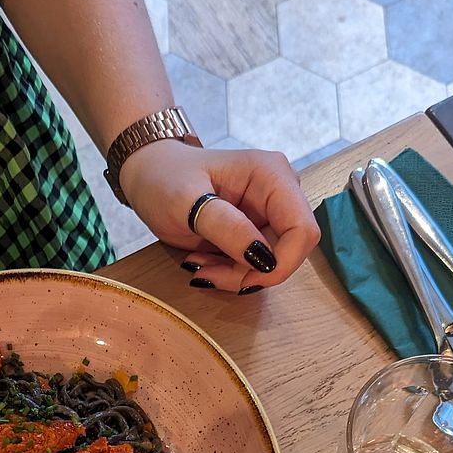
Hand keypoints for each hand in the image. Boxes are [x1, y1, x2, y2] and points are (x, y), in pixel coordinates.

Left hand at [116, 140, 319, 291]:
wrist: (150, 174)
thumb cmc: (164, 177)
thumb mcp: (187, 202)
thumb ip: (227, 228)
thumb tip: (264, 258)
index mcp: (272, 175)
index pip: (302, 229)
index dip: (281, 263)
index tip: (244, 278)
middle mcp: (279, 193)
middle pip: (288, 252)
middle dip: (250, 273)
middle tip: (206, 273)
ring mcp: (269, 213)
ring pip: (271, 264)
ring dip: (236, 275)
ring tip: (198, 264)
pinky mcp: (256, 231)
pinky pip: (255, 265)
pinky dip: (230, 272)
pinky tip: (203, 261)